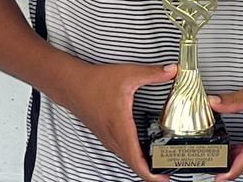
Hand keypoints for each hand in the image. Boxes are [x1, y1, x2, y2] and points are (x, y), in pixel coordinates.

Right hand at [54, 62, 177, 181]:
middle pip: (134, 164)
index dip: (151, 175)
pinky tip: (142, 148)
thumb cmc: (94, 83)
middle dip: (151, 172)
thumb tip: (172, 71)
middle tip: (168, 169)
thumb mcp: (128, 75)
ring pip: (127, 158)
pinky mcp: (105, 135)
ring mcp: (108, 138)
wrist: (70, 84)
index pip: (137, 162)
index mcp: (121, 128)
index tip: (165, 178)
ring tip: (159, 161)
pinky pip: (121, 151)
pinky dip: (133, 155)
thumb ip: (152, 74)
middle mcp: (114, 138)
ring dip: (142, 164)